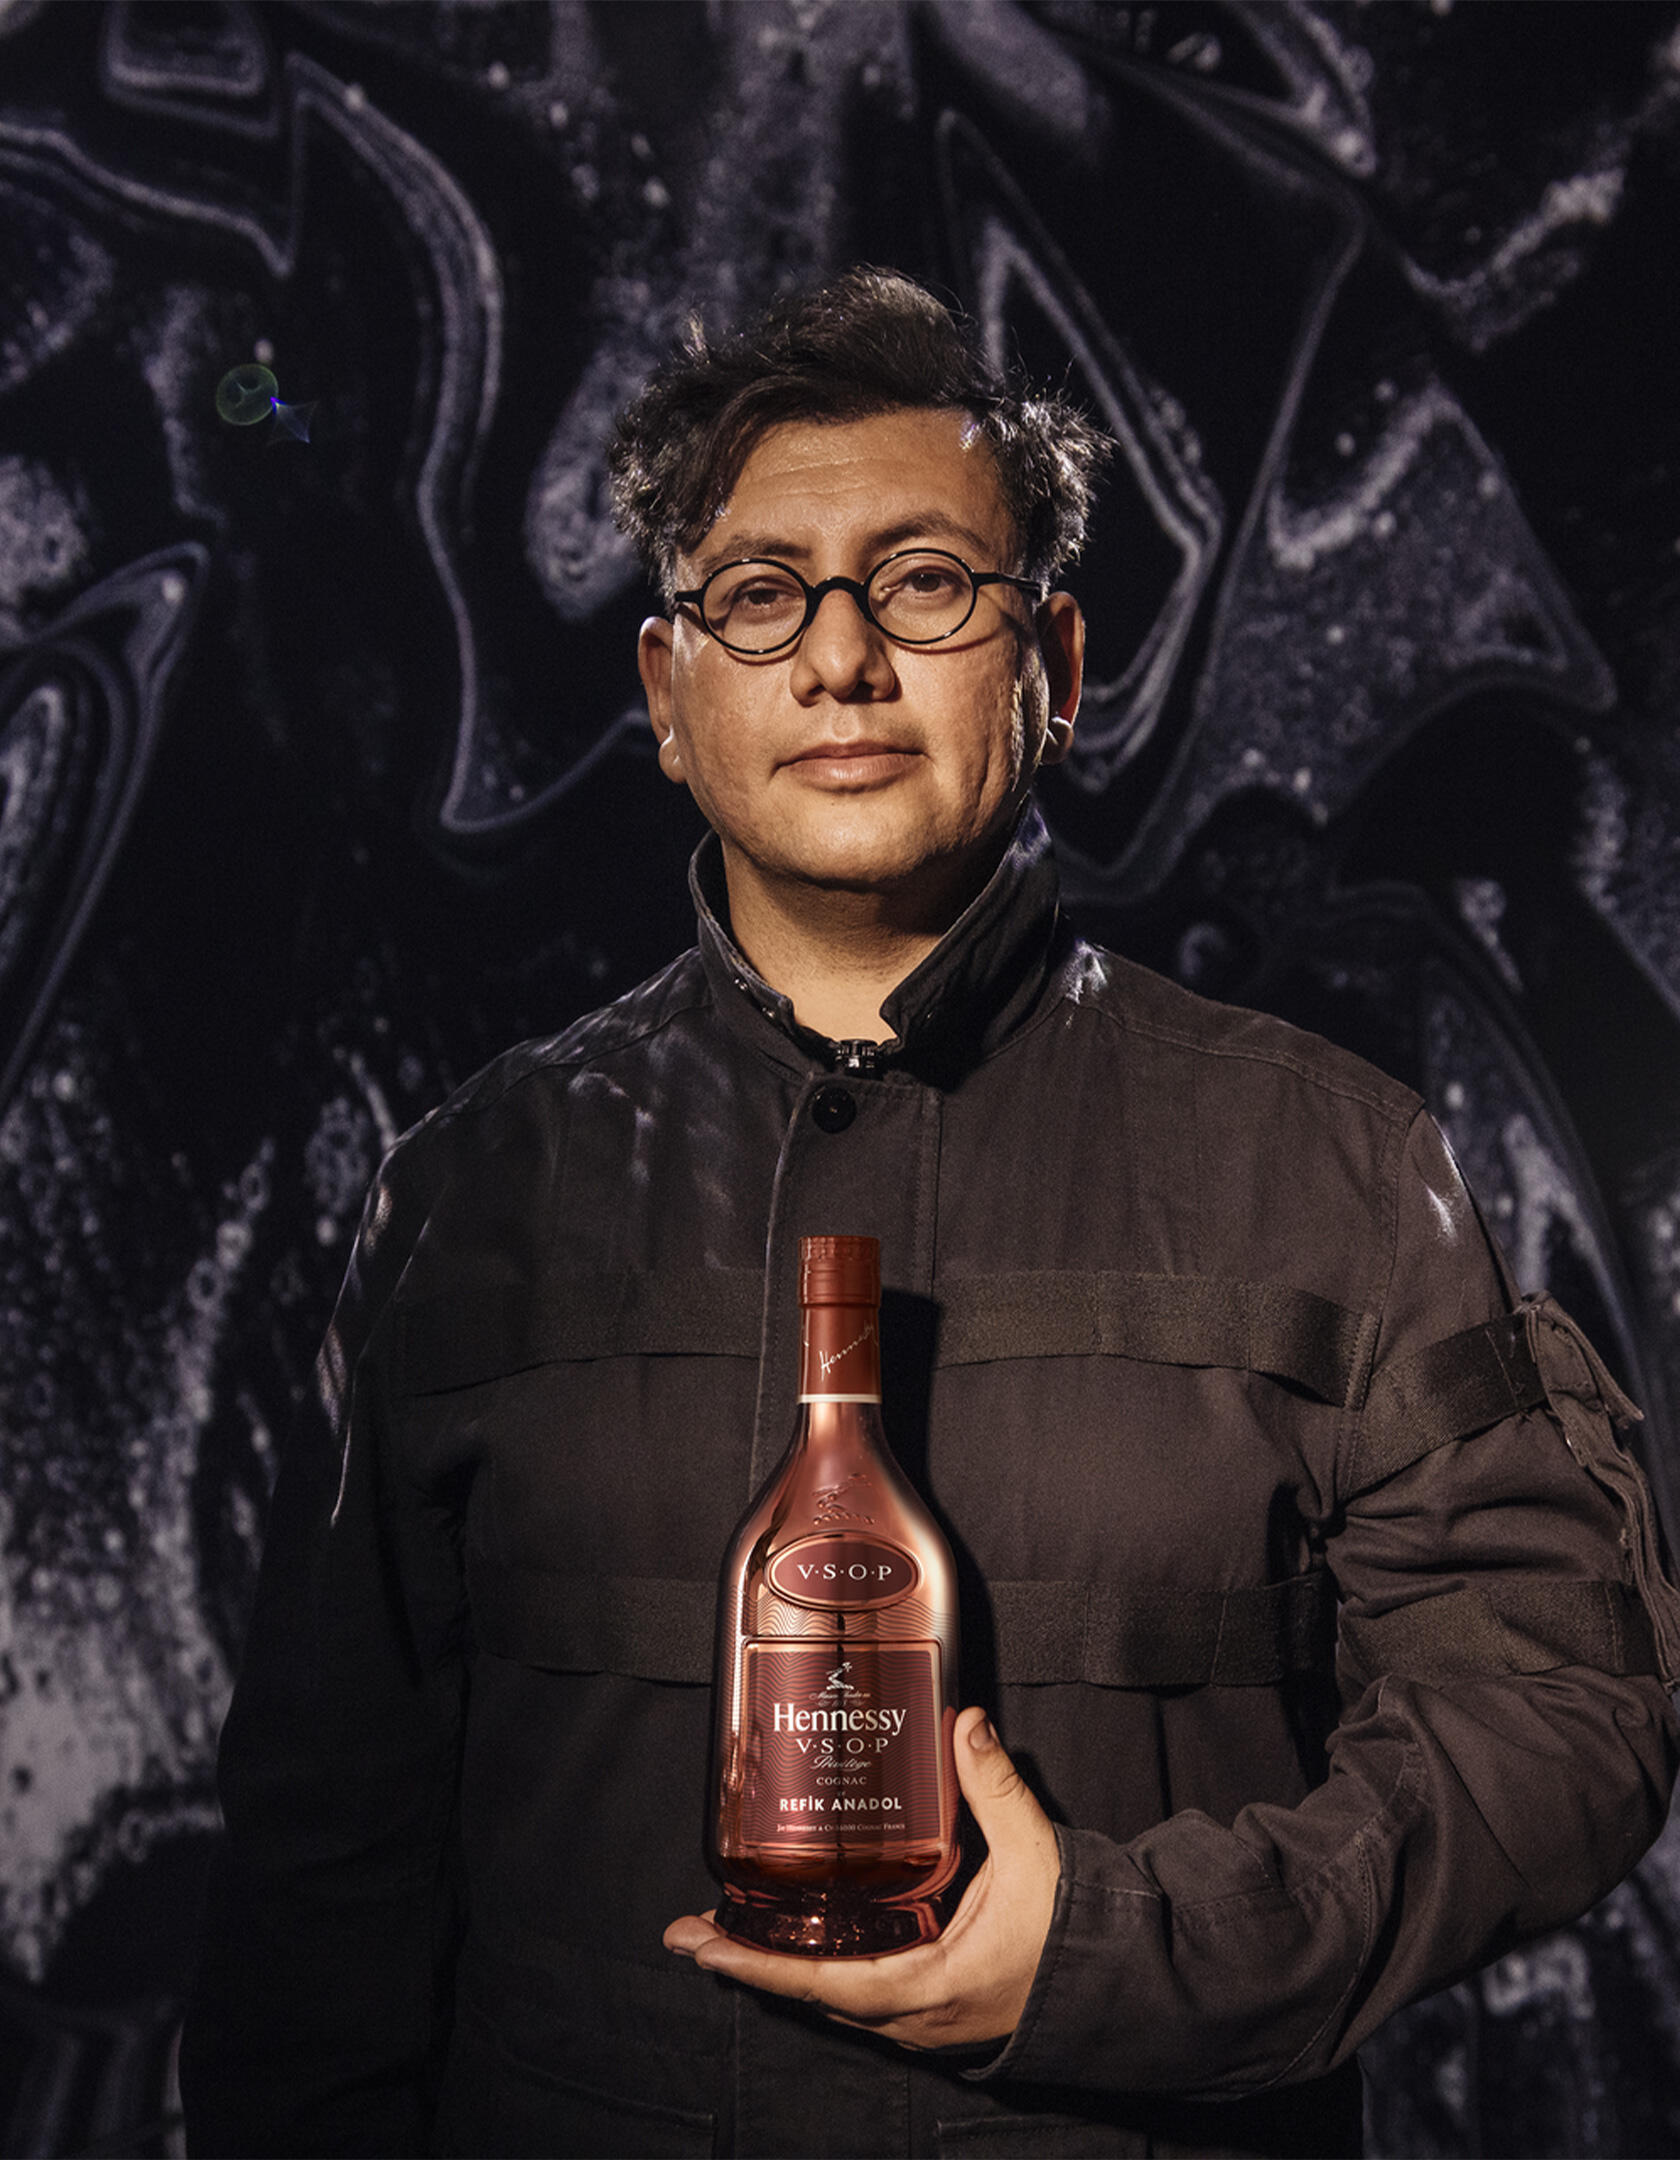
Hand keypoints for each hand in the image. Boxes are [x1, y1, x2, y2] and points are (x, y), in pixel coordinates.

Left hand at [664, 1706, 1059, 2050]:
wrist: (1115, 1983)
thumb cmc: (1074, 1931)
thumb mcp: (1033, 1852)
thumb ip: (993, 1785)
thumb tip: (963, 1720)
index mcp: (930, 1984)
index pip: (825, 1983)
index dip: (758, 1965)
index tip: (700, 1947)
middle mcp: (914, 2015)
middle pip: (811, 1995)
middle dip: (747, 1964)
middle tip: (690, 1932)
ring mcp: (920, 2019)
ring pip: (832, 1999)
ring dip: (777, 1969)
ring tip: (725, 1935)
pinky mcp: (929, 2008)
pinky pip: (858, 1996)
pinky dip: (817, 1972)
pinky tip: (795, 1942)